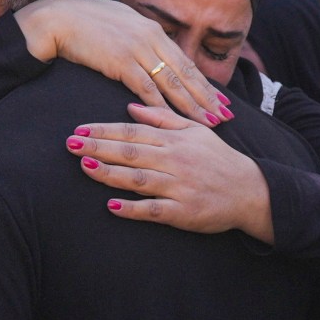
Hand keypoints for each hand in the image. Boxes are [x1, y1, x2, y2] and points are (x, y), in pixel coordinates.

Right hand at [14, 0, 230, 124]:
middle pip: (186, 73)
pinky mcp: (121, 62)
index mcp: (152, 31)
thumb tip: (153, 49)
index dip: (204, 82)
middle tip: (225, 116)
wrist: (59, 18)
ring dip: (191, 105)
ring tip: (208, 122)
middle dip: (207, 97)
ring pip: (172, 82)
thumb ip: (140, 38)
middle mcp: (150, 39)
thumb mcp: (122, 24)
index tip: (220, 99)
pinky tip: (174, 120)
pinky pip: (146, 88)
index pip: (185, 61)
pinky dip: (162, 106)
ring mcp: (137, 50)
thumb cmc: (86, 22)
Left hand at [68, 102, 274, 241]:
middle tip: (70, 144)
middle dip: (98, 147)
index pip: (132, 132)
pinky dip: (132, 208)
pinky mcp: (182, 211)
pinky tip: (111, 205)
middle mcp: (173, 161)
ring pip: (137, 178)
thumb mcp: (195, 131)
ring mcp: (177, 186)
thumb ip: (162, 118)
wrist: (249, 191)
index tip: (79, 129)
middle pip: (130, 152)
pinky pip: (153, 209)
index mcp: (174, 140)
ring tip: (84, 166)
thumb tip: (130, 108)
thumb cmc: (219, 159)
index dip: (104, 130)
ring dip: (109, 173)